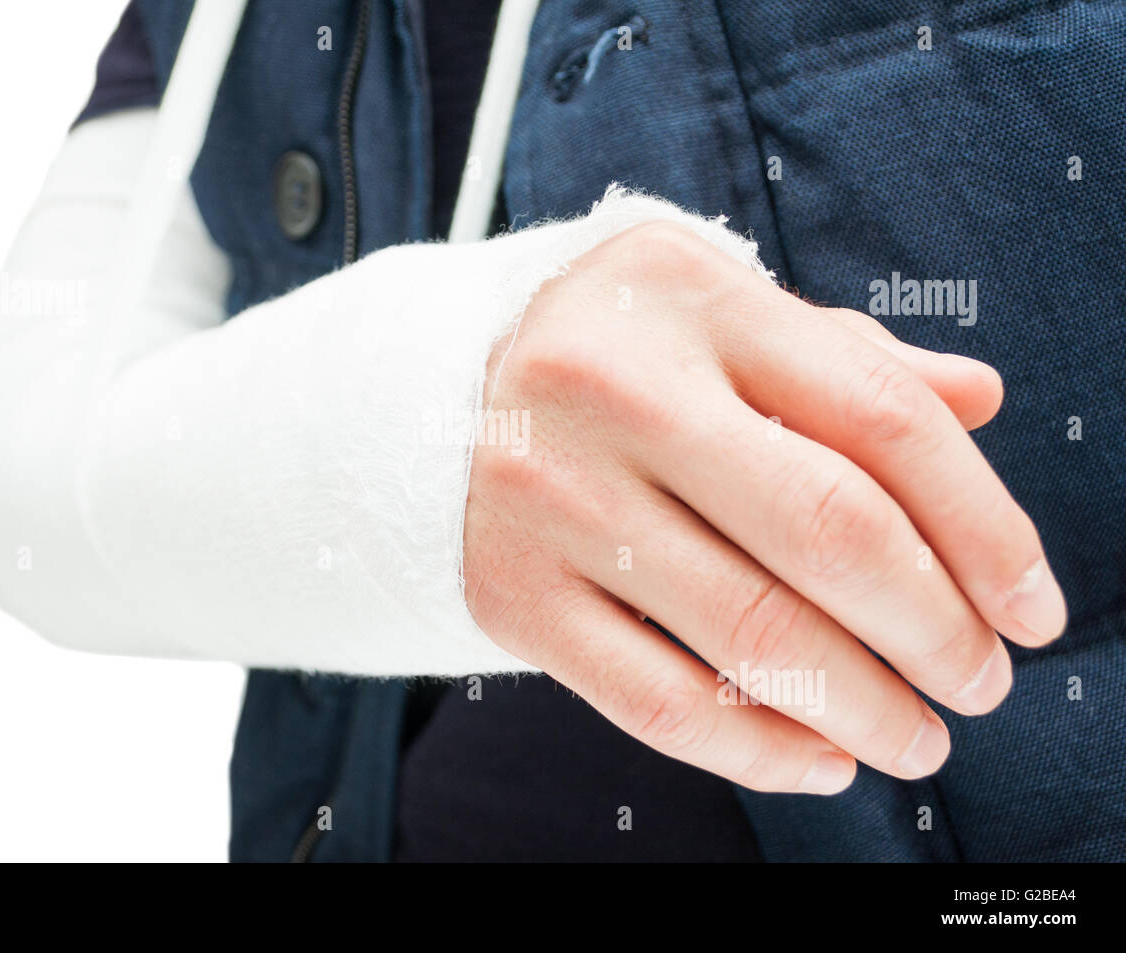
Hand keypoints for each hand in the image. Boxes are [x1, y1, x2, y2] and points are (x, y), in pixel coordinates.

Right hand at [462, 221, 1065, 792]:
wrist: (415, 398)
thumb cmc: (606, 353)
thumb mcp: (717, 313)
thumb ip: (844, 357)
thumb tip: (981, 403)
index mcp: (693, 300)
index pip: (882, 417)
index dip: (985, 526)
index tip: (1030, 606)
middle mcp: (617, 391)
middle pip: (830, 533)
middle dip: (937, 632)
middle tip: (981, 685)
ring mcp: (554, 498)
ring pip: (751, 635)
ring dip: (865, 708)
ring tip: (917, 739)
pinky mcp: (514, 595)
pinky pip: (658, 702)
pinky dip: (759, 750)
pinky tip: (819, 761)